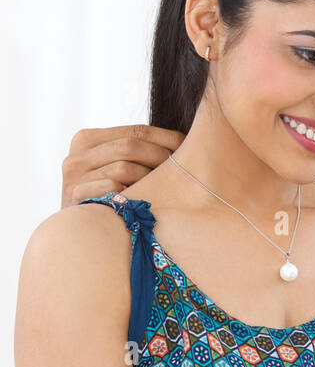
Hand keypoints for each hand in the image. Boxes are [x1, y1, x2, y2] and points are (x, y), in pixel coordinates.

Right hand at [61, 124, 185, 206]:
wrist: (77, 235)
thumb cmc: (105, 199)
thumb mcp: (111, 168)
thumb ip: (134, 152)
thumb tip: (186, 140)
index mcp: (86, 139)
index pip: (136, 131)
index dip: (167, 138)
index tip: (190, 147)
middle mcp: (75, 156)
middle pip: (131, 146)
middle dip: (162, 156)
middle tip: (185, 168)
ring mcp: (72, 178)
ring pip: (124, 167)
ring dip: (150, 177)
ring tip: (168, 186)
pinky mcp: (74, 199)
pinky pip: (112, 189)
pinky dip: (132, 194)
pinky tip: (146, 202)